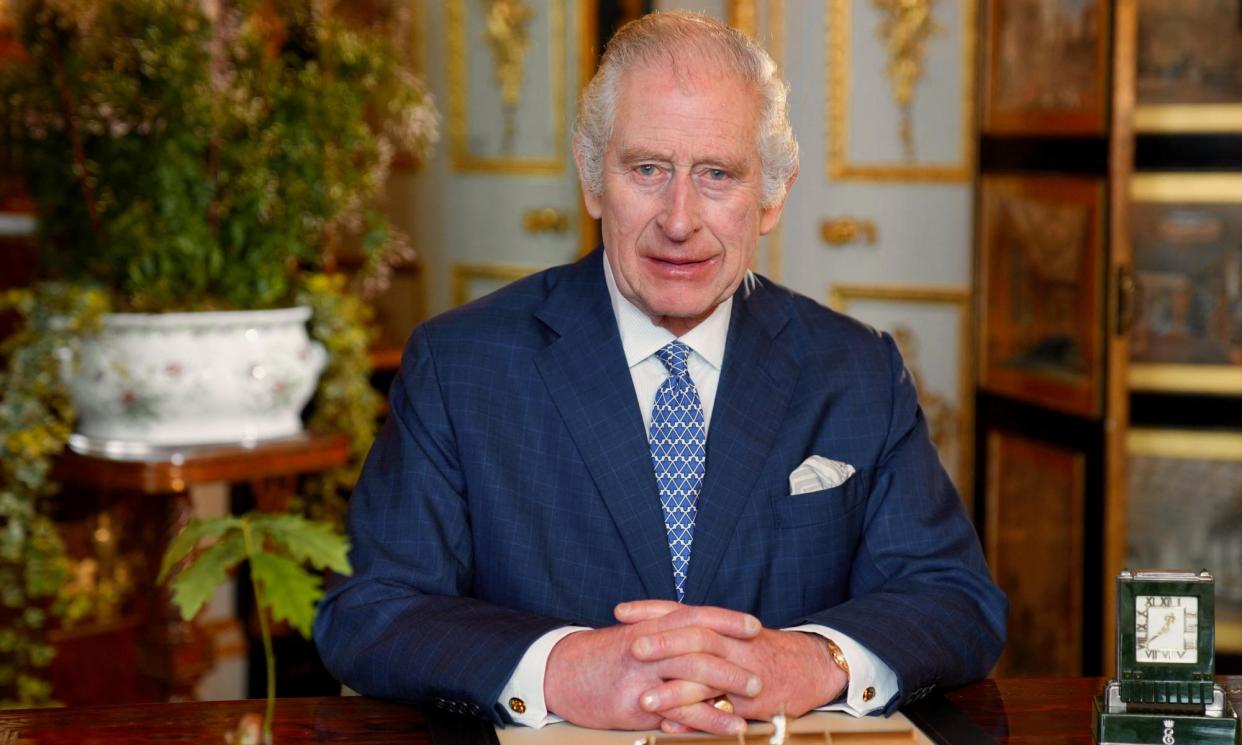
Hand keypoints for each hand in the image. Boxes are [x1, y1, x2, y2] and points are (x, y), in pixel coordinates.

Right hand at [543, 601, 762, 730]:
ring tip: (753, 698)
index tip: (754, 626)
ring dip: (727, 688)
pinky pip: (678, 713)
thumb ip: (662, 633)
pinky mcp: (635, 705)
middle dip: (733, 660)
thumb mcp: (630, 634)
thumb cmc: (598, 656)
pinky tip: (729, 727)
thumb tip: (697, 635)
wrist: (558, 673)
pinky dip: (708, 720)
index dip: (726, 619)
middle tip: (759, 672)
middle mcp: (647, 646)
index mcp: (648, 625)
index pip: (694, 616)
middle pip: (699, 647)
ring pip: (692, 678)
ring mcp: (641, 676)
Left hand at [620, 600, 847, 733]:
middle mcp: (732, 643)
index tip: (620, 611)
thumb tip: (655, 631)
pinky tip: (672, 727)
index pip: (683, 610)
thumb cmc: (763, 651)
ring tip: (645, 699)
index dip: (652, 609)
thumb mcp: (732, 634)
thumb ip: (698, 632)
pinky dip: (696, 720)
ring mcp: (743, 671)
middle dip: (663, 642)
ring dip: (674, 690)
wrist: (812, 667)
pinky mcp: (754, 700)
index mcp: (722, 626)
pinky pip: (722, 711)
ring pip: (707, 678)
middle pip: (696, 637)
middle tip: (632, 648)